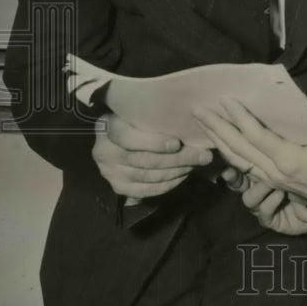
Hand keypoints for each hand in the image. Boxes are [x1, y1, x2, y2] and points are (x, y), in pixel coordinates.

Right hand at [93, 113, 212, 200]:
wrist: (116, 139)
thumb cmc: (135, 121)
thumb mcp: (140, 114)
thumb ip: (158, 120)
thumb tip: (192, 125)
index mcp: (108, 127)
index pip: (128, 138)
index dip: (154, 143)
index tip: (177, 143)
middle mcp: (104, 152)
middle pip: (143, 160)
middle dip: (177, 159)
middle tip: (202, 156)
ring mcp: (109, 172)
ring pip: (147, 176)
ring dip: (176, 171)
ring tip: (196, 164)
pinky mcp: (118, 187)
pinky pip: (146, 190)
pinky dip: (168, 184)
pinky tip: (182, 176)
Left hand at [194, 92, 306, 235]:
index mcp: (288, 159)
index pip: (256, 136)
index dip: (239, 118)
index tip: (225, 100)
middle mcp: (273, 170)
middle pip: (238, 147)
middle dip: (216, 127)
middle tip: (197, 109)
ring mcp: (269, 177)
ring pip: (236, 158)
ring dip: (217, 138)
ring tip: (201, 122)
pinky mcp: (270, 180)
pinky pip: (242, 164)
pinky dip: (227, 150)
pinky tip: (218, 140)